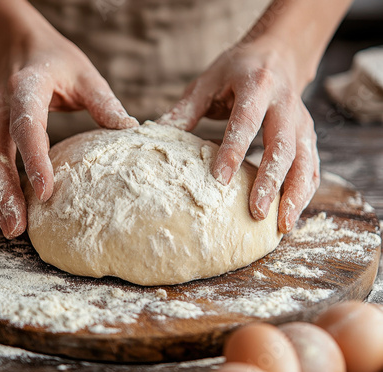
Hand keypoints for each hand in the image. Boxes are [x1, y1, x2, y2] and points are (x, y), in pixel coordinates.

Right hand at [0, 16, 137, 238]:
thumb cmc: (54, 60)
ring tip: (11, 229)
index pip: (26, 126)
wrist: (17, 44)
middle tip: (17, 227)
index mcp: (26, 88)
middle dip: (4, 192)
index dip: (34, 159)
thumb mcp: (84, 73)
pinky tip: (6, 211)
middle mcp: (0, 107)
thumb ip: (104, 101)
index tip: (45, 191)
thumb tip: (130, 129)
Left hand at [159, 38, 319, 232]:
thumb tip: (154, 134)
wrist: (278, 52)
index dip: (233, 151)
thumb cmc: (236, 70)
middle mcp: (285, 104)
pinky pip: (312, 166)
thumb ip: (185, 110)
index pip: (246, 122)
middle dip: (270, 181)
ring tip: (281, 224)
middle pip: (282, 146)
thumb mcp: (207, 82)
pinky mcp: (308, 134)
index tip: (219, 180)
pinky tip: (292, 213)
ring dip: (295, 194)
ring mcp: (302, 121)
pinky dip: (305, 191)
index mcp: (256, 86)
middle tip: (256, 212)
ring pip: (304, 160)